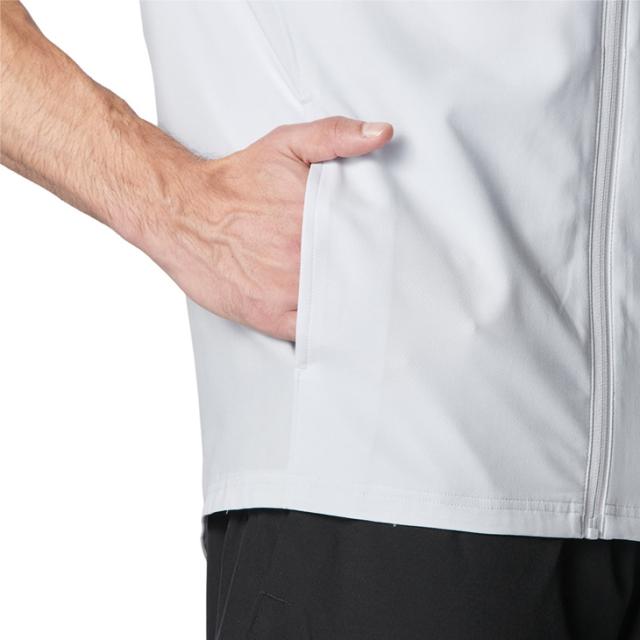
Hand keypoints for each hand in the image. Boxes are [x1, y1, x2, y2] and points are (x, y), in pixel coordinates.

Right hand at [140, 116, 392, 340]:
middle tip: (386, 282)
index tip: (394, 252)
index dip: (386, 249)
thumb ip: (336, 136)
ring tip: (367, 304)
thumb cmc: (234, 183)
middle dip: (374, 280)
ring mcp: (287, 292)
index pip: (371, 241)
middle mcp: (304, 258)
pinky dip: (327, 331)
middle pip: (359, 278)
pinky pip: (313, 332)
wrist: (181, 213)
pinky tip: (338, 324)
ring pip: (339, 309)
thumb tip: (383, 133)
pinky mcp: (270, 317)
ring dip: (355, 309)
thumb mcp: (285, 144)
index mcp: (315, 217)